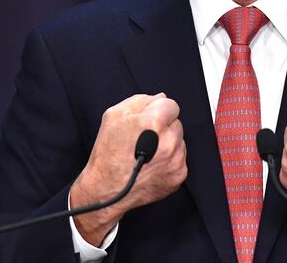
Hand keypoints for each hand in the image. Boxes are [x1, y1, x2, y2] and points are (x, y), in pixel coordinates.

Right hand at [70, 93, 186, 245]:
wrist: (106, 189)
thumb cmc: (108, 152)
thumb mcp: (115, 115)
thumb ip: (140, 100)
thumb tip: (160, 98)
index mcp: (154, 122)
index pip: (172, 105)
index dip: (158, 111)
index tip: (150, 120)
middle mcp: (169, 141)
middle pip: (176, 123)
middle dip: (163, 127)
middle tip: (145, 138)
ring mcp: (176, 160)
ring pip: (179, 141)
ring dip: (168, 143)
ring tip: (147, 153)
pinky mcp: (179, 175)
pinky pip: (180, 159)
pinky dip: (169, 160)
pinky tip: (152, 165)